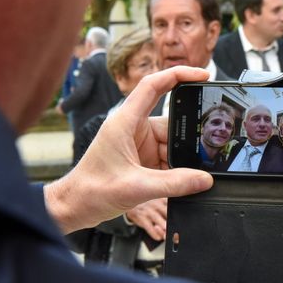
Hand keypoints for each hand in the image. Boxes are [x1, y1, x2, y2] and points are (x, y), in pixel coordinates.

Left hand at [45, 66, 212, 233]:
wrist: (75, 207)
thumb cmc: (92, 191)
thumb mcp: (136, 187)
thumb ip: (174, 184)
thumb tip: (204, 180)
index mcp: (125, 121)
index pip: (153, 86)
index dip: (179, 75)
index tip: (203, 76)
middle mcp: (132, 128)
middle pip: (171, 123)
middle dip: (187, 138)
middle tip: (206, 152)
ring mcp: (138, 144)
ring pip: (172, 144)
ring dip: (182, 160)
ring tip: (192, 175)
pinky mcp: (142, 160)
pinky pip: (168, 159)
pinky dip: (177, 169)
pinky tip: (185, 182)